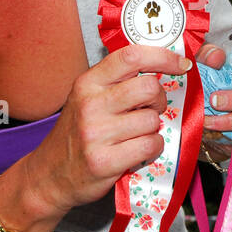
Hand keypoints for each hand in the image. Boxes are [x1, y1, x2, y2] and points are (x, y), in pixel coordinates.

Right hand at [24, 44, 187, 216]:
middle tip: (151, 110)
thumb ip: (117, 83)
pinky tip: (139, 149)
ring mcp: (96, 133)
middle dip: (160, 100)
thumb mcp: (88, 99)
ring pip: (152, 120)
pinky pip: (150, 145)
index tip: (180, 64)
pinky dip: (153, 148)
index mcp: (88, 83)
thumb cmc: (77, 134)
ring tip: (137, 134)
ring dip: (154, 129)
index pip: (131, 56)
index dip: (163, 57)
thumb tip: (163, 68)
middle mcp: (90, 104)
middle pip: (149, 87)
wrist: (51, 175)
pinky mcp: (105, 160)